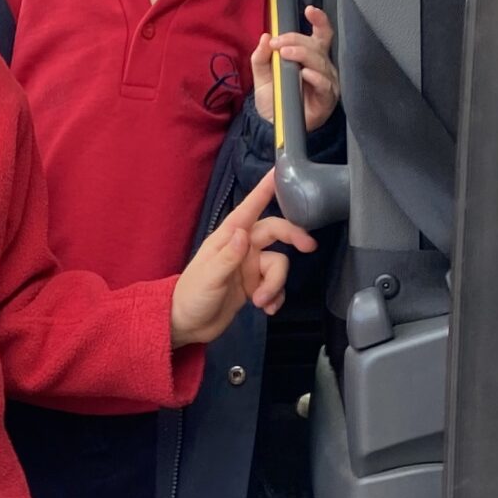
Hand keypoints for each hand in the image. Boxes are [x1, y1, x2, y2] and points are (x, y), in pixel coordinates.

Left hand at [169, 170, 315, 346]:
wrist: (187, 324)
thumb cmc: (192, 296)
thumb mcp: (209, 277)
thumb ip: (228, 256)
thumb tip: (244, 233)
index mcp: (228, 238)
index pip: (249, 208)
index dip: (264, 190)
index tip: (280, 173)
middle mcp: (242, 248)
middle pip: (276, 232)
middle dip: (293, 238)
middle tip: (310, 248)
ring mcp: (250, 266)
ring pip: (279, 265)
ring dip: (276, 284)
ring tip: (262, 302)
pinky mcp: (255, 285)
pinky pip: (276, 285)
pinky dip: (276, 296)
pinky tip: (268, 309)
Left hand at [252, 3, 340, 131]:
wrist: (273, 126)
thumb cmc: (275, 98)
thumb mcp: (262, 76)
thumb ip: (261, 57)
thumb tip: (265, 37)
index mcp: (310, 56)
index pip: (320, 34)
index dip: (319, 20)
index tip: (310, 9)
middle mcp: (322, 66)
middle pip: (316, 46)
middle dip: (296, 40)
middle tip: (278, 44)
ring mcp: (327, 82)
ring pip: (320, 62)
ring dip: (302, 55)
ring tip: (285, 54)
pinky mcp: (327, 99)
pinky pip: (325, 85)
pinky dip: (315, 77)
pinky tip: (305, 73)